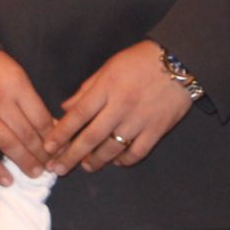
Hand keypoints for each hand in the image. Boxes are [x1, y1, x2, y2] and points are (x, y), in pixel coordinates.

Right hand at [0, 50, 53, 184]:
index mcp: (18, 89)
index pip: (41, 119)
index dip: (54, 137)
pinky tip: (7, 180)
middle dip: (42, 153)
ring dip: (24, 160)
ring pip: (8, 144)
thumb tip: (54, 129)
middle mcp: (2, 103)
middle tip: (52, 167)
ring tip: (36, 173)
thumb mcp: (22, 80)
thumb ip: (35, 105)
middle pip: (27, 133)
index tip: (63, 150)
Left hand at [43, 40, 193, 175]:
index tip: (49, 147)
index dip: (61, 133)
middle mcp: (121, 106)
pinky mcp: (157, 129)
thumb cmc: (141, 60)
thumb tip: (66, 108)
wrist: (180, 61)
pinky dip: (124, 160)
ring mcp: (140, 120)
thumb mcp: (109, 67)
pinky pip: (137, 152)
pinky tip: (116, 161)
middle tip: (56, 169)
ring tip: (86, 166)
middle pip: (91, 137)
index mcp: (107, 88)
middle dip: (70, 156)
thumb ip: (87, 88)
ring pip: (112, 149)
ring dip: (95, 161)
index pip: (78, 115)